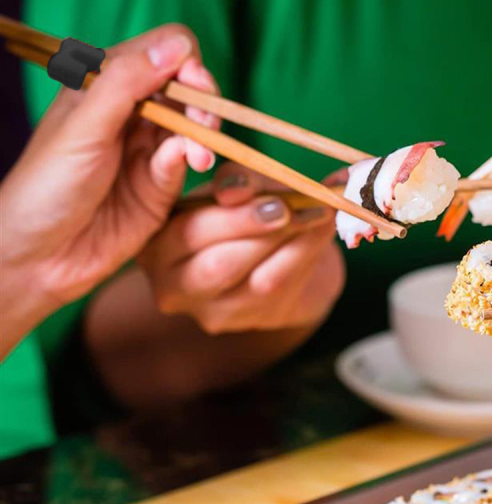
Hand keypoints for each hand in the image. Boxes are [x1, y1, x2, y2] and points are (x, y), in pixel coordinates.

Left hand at [0, 24, 219, 354]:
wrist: (41, 255)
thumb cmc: (47, 185)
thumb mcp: (84, 125)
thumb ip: (128, 82)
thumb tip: (179, 46)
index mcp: (106, 83)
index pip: (164, 51)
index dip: (185, 62)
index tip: (191, 83)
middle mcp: (132, 112)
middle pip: (189, 87)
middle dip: (204, 101)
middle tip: (204, 124)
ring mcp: (149, 149)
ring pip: (196, 125)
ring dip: (205, 135)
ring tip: (200, 157)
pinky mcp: (163, 186)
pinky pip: (188, 162)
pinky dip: (194, 159)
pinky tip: (190, 167)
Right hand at [138, 164, 344, 334]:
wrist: (281, 257)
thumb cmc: (248, 214)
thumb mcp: (237, 188)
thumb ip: (238, 182)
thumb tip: (237, 189)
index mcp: (157, 243)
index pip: (184, 231)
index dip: (223, 211)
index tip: (252, 188)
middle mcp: (174, 285)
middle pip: (217, 263)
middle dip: (256, 229)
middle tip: (288, 205)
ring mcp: (212, 311)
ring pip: (256, 281)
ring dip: (292, 241)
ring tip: (318, 210)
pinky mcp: (250, 321)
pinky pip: (284, 288)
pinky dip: (307, 253)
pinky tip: (322, 229)